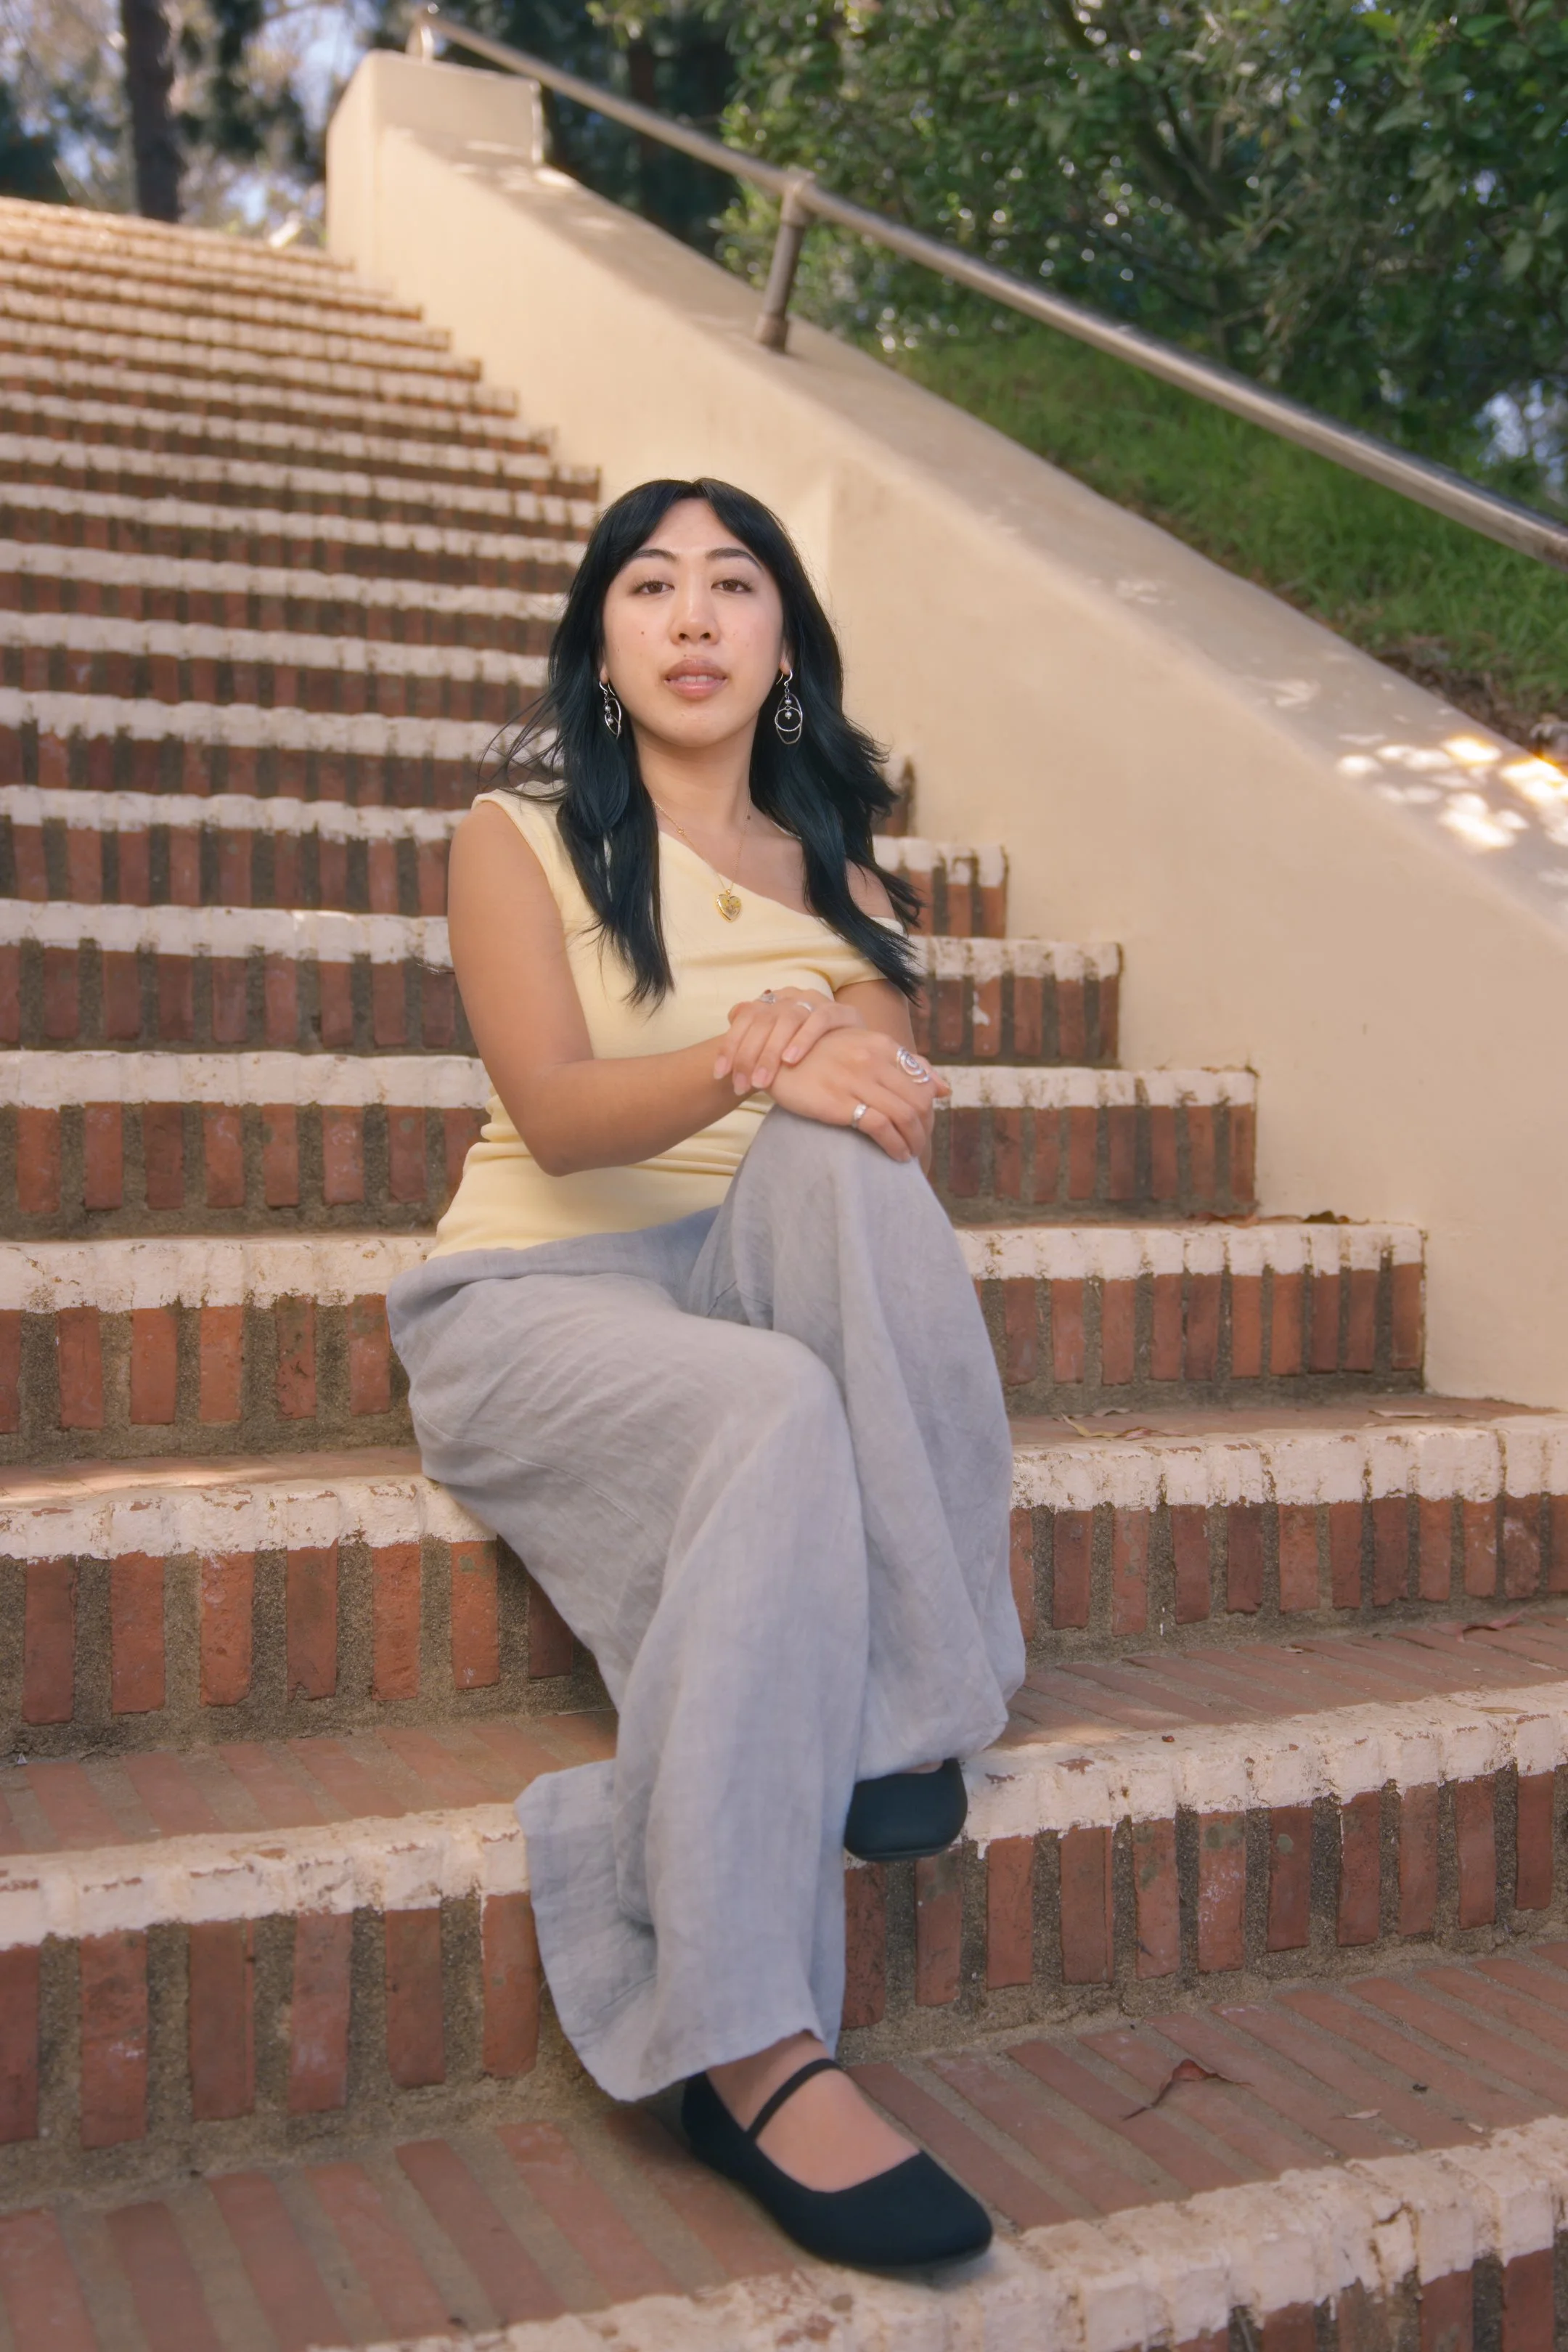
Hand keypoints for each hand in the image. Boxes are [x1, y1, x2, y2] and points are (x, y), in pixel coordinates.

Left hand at [713, 992, 864, 1095]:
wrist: (855, 1047)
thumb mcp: (777, 1046)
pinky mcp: (841, 1011)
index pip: (744, 1017)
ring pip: (788, 1020)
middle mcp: (792, 996)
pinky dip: (803, 1039)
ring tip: (761, 1081)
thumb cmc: (808, 1050)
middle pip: (763, 1020)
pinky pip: (819, 1020)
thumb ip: (754, 1038)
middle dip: (748, 1056)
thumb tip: (729, 1030)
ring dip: (771, 1053)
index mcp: (773, 1001)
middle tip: (741, 1085)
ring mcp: (816, 1001)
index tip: (720, 1074)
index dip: (730, 1045)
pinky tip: (791, 1060)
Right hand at [766, 1027, 949, 1160]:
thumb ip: (904, 1064)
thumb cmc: (821, 1057)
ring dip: (914, 1141)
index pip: (922, 1080)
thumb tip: (944, 1088)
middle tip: (919, 1144)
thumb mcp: (863, 1049)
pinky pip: (880, 1127)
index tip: (923, 1125)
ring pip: (905, 1115)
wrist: (774, 1058)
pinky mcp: (839, 1102)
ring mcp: (856, 1080)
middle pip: (919, 1101)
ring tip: (909, 1154)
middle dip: (924, 1128)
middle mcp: (872, 1059)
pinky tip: (895, 1155)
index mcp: (880, 1044)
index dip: (929, 1109)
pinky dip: (895, 1145)